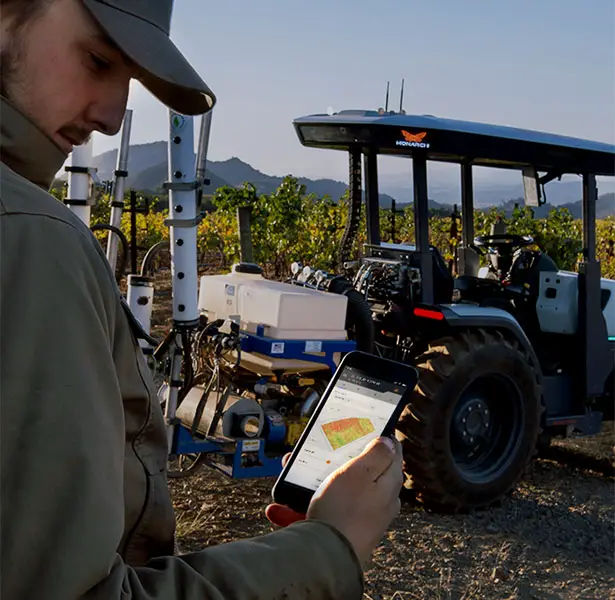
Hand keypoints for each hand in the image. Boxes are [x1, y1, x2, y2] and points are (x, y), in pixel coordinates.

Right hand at [266, 437, 402, 565]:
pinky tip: (280, 509)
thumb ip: (377, 454)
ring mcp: (362, 518)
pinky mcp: (343, 532)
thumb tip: (390, 442)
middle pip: (361, 471)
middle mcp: (380, 502)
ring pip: (336, 491)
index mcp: (389, 484)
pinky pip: (322, 513)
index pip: (392, 453)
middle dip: (338, 460)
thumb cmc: (344, 510)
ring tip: (291, 473)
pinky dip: (302, 508)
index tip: (363, 428)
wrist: (327, 559)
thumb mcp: (360, 471)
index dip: (379, 437)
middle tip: (321, 451)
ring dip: (313, 481)